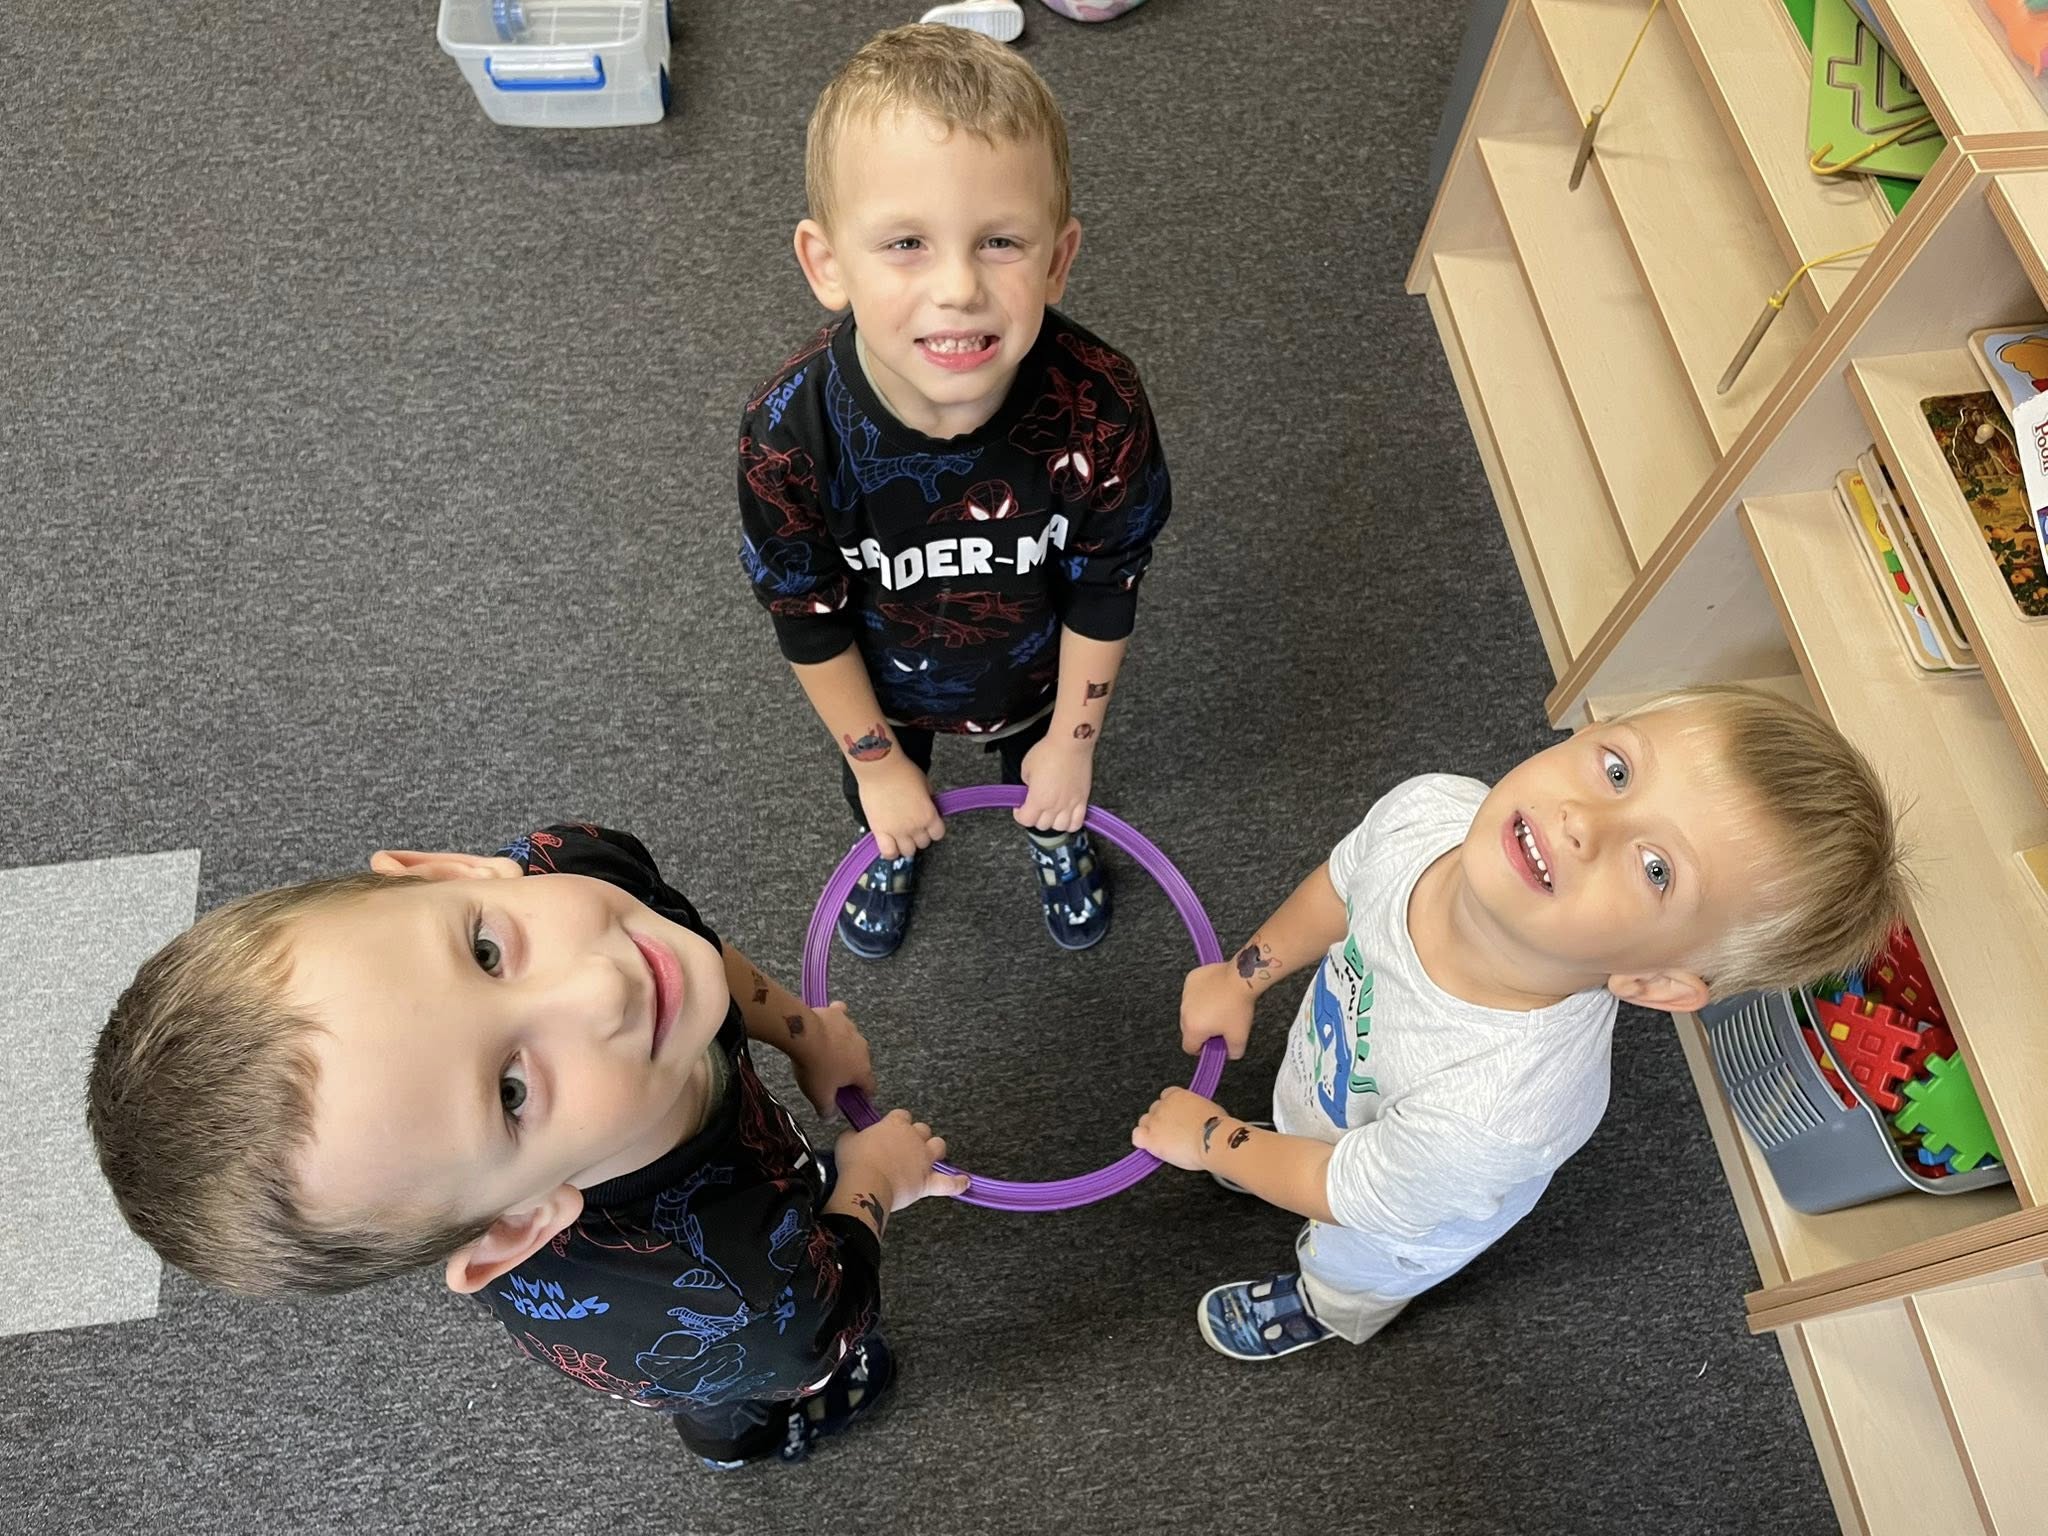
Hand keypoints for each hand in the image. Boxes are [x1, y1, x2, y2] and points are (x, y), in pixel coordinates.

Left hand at [789, 1000, 876, 1118]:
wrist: (803, 1035)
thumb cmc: (815, 1068)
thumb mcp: (819, 1096)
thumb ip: (827, 1110)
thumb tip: (830, 1118)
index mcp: (862, 1070)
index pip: (870, 1087)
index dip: (863, 1095)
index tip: (853, 1099)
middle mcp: (863, 1049)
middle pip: (860, 1063)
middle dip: (849, 1071)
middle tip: (831, 1077)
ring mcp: (852, 1029)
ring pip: (851, 1041)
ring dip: (842, 1047)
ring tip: (824, 1053)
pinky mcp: (839, 1014)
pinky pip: (841, 1016)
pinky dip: (836, 1021)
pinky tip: (828, 1023)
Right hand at [836, 1108, 970, 1212]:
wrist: (866, 1184)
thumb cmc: (855, 1161)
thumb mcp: (846, 1141)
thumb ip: (853, 1136)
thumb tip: (853, 1137)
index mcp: (894, 1124)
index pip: (902, 1115)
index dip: (898, 1122)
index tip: (891, 1129)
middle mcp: (913, 1138)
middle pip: (922, 1129)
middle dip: (917, 1135)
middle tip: (905, 1146)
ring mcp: (923, 1159)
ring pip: (938, 1146)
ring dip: (935, 1149)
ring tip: (929, 1156)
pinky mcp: (927, 1181)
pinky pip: (948, 1183)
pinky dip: (957, 1183)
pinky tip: (964, 1182)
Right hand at [857, 761, 944, 858]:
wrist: (880, 768)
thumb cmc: (902, 771)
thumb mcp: (925, 784)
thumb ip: (928, 800)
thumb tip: (927, 805)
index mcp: (929, 815)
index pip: (938, 834)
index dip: (933, 830)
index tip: (928, 825)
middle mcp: (915, 826)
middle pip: (922, 844)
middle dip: (918, 836)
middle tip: (912, 826)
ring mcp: (897, 831)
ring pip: (907, 851)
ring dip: (905, 844)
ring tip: (900, 835)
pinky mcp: (880, 831)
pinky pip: (888, 852)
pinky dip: (890, 851)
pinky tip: (889, 844)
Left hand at [1013, 733, 1093, 832]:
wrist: (1070, 743)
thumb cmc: (1048, 751)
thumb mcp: (1026, 767)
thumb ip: (1027, 784)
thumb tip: (1031, 789)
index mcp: (1038, 799)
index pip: (1026, 820)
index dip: (1020, 815)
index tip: (1020, 808)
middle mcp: (1055, 806)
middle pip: (1042, 825)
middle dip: (1035, 817)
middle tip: (1034, 807)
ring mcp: (1070, 804)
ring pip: (1060, 827)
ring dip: (1053, 822)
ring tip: (1050, 812)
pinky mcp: (1082, 799)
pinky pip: (1078, 822)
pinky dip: (1071, 823)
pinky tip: (1066, 815)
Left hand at [1131, 1086, 1227, 1170]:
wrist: (1213, 1139)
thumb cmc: (1217, 1127)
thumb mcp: (1208, 1108)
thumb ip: (1195, 1109)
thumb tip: (1197, 1115)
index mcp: (1177, 1095)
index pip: (1166, 1096)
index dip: (1170, 1109)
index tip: (1176, 1118)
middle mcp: (1163, 1105)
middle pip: (1154, 1110)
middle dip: (1161, 1120)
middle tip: (1173, 1133)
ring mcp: (1155, 1121)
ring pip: (1145, 1123)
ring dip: (1152, 1130)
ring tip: (1165, 1142)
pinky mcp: (1151, 1138)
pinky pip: (1137, 1137)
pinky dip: (1142, 1140)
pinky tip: (1151, 1146)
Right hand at [1181, 961, 1257, 1059]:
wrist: (1241, 978)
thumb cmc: (1238, 1006)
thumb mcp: (1240, 1037)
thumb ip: (1233, 1052)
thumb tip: (1230, 1053)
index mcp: (1193, 1028)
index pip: (1189, 1047)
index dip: (1201, 1049)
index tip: (1212, 1043)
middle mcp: (1185, 1012)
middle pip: (1188, 1028)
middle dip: (1201, 1029)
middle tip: (1220, 1024)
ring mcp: (1186, 994)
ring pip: (1190, 1010)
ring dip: (1200, 1011)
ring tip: (1220, 1006)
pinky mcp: (1191, 980)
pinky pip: (1192, 993)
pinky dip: (1201, 995)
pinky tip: (1216, 993)